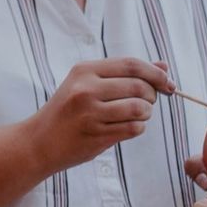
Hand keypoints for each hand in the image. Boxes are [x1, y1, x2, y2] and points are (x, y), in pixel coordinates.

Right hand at [28, 58, 176, 172]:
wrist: (39, 141)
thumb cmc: (67, 111)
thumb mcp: (88, 84)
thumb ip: (124, 74)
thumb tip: (163, 66)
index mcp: (84, 71)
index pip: (131, 64)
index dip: (155, 73)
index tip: (167, 82)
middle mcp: (86, 89)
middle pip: (139, 86)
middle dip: (152, 95)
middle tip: (147, 102)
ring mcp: (90, 113)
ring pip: (139, 108)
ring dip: (146, 113)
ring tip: (138, 115)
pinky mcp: (95, 135)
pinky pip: (133, 128)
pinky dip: (138, 128)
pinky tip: (128, 127)